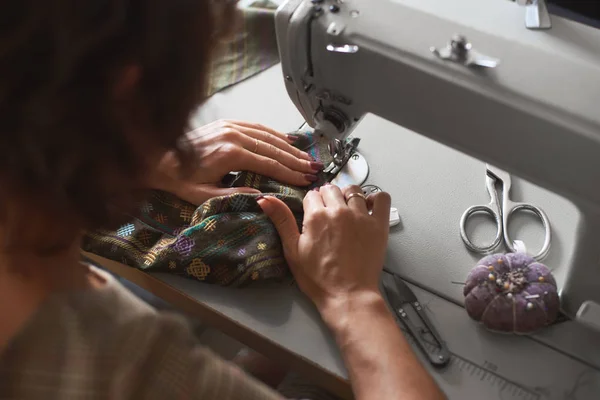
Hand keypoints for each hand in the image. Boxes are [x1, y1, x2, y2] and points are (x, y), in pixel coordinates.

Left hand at [148, 120, 322, 204]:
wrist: (158, 158)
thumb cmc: (180, 180)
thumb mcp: (204, 196)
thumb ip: (234, 195)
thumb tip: (262, 197)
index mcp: (230, 155)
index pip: (269, 164)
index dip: (290, 173)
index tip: (306, 180)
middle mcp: (234, 136)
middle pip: (273, 148)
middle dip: (296, 160)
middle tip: (314, 169)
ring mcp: (231, 126)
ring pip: (268, 136)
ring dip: (289, 147)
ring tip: (307, 157)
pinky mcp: (228, 123)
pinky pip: (257, 126)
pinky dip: (275, 134)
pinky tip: (287, 141)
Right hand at [257, 184, 390, 312]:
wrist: (347, 295)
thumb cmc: (318, 278)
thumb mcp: (292, 250)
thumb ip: (281, 220)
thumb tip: (264, 199)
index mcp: (316, 216)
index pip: (311, 195)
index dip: (311, 205)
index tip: (313, 216)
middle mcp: (339, 211)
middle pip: (331, 189)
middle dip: (327, 198)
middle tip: (328, 216)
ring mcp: (361, 216)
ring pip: (353, 190)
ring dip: (348, 196)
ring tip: (346, 211)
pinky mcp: (379, 225)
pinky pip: (381, 198)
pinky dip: (376, 198)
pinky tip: (369, 207)